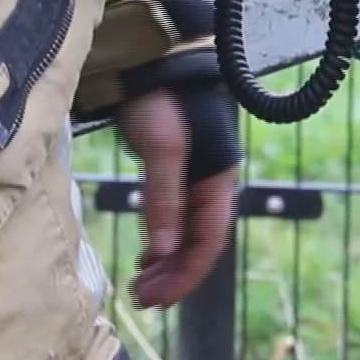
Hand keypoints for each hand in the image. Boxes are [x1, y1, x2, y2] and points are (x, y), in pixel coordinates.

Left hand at [116, 88, 238, 309]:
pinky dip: (162, 241)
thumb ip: (164, 200)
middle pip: (199, 242)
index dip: (186, 274)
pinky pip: (174, 217)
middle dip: (175, 274)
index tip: (157, 300)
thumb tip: (165, 252)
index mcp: (218, 181)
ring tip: (141, 283)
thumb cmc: (163, 100)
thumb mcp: (163, 150)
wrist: (154, 60)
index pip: (209, 241)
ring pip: (187, 233)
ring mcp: (193, 177)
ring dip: (168, 262)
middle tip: (142, 299)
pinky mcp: (173, 170)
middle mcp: (210, 184)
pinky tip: (148, 253)